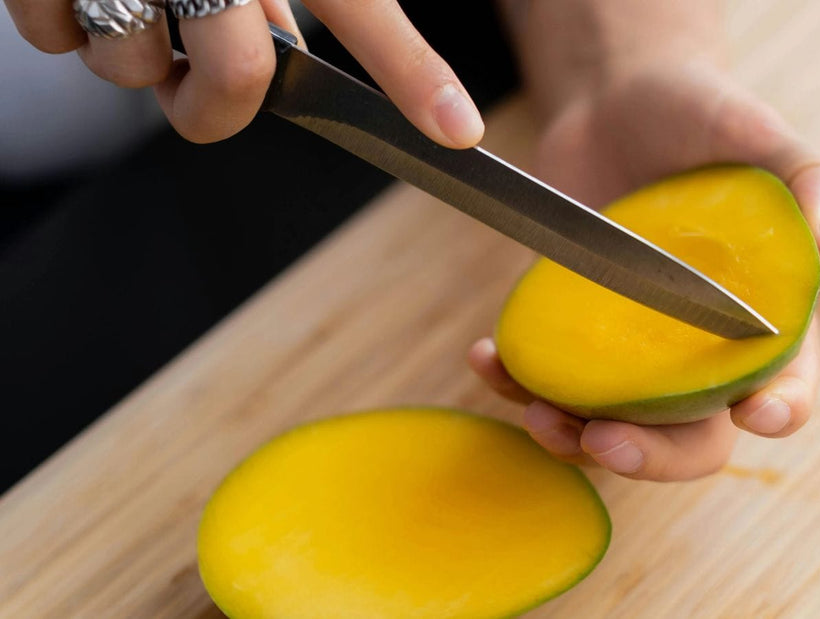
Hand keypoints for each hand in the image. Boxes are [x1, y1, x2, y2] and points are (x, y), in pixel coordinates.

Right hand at [4, 0, 482, 145]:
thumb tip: (280, 43)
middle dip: (218, 101)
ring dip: (133, 55)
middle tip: (201, 73)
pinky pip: (53, 36)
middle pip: (235, 76)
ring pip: (131, 66)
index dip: (411, 74)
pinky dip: (62, 23)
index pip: (358, 8)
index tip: (458, 132)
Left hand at [470, 48, 819, 480]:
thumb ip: (813, 179)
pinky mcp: (574, 333)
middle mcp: (697, 351)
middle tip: (608, 440)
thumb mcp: (758, 132)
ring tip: (537, 413)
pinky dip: (516, 383)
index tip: (756, 412)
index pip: (786, 385)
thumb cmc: (699, 116)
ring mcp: (631, 350)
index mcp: (762, 320)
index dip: (779, 410)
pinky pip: (549, 380)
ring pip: (615, 426)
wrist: (613, 101)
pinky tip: (488, 359)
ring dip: (575, 439)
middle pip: (693, 438)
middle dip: (654, 456)